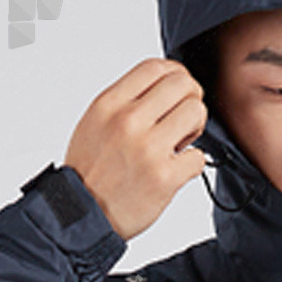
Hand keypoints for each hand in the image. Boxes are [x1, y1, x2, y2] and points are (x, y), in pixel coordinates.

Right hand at [63, 58, 206, 240]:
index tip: (178, 87)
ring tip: (178, 143)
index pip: (155, 67)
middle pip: (183, 84)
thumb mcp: (95, 121)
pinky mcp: (164, 177)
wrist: (82, 215)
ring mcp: (147, 149)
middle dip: (190, 99)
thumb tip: (165, 82)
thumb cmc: (90, 170)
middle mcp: (127, 122)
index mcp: (109, 105)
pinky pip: (199, 155)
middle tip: (181, 119)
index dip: (176, 73)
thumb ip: (126, 100)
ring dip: (195, 128)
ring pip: (196, 112)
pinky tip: (174, 168)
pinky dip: (191, 163)